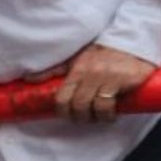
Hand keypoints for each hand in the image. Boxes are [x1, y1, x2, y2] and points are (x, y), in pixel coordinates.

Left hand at [31, 44, 154, 122]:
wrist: (132, 42)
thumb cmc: (100, 52)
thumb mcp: (74, 58)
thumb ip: (53, 70)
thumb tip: (28, 79)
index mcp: (76, 70)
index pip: (62, 97)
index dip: (62, 111)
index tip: (67, 115)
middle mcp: (89, 73)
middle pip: (76, 105)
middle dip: (78, 117)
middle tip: (83, 118)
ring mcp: (106, 77)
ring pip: (92, 107)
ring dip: (93, 118)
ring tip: (97, 118)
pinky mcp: (123, 80)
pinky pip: (109, 105)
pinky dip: (108, 115)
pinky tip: (110, 116)